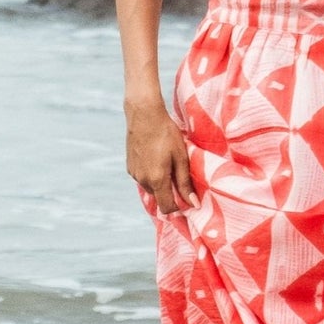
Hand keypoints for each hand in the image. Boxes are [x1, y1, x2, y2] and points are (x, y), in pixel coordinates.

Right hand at [125, 95, 196, 213]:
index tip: (188, 198)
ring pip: (151, 188)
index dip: (178, 207)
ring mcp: (134, 174)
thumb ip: (185, 183)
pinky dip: (151, 175)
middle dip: (170, 193)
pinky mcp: (129, 167)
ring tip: (168, 163)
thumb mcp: (181, 157)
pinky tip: (157, 158)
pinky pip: (143, 178)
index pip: (167, 208)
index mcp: (157, 179)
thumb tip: (193, 204)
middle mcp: (143, 180)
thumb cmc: (166, 134)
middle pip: (159, 198)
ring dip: (160, 183)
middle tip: (180, 174)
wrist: (144, 115)